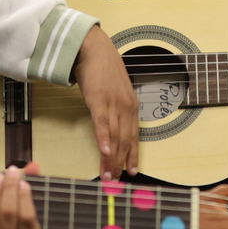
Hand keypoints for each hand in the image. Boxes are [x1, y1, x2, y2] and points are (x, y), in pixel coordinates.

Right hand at [72, 25, 138, 180]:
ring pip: (115, 137)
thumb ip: (116, 107)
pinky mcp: (99, 99)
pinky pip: (103, 123)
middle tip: (115, 181)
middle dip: (120, 164)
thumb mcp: (114, 90)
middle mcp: (126, 106)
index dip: (133, 156)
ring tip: (107, 175)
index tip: (132, 172)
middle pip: (125, 141)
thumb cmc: (102, 68)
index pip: (135, 137)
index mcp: (132, 105)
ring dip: (111, 159)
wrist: (92, 47)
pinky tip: (105, 152)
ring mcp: (114, 103)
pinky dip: (104, 139)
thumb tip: (113, 126)